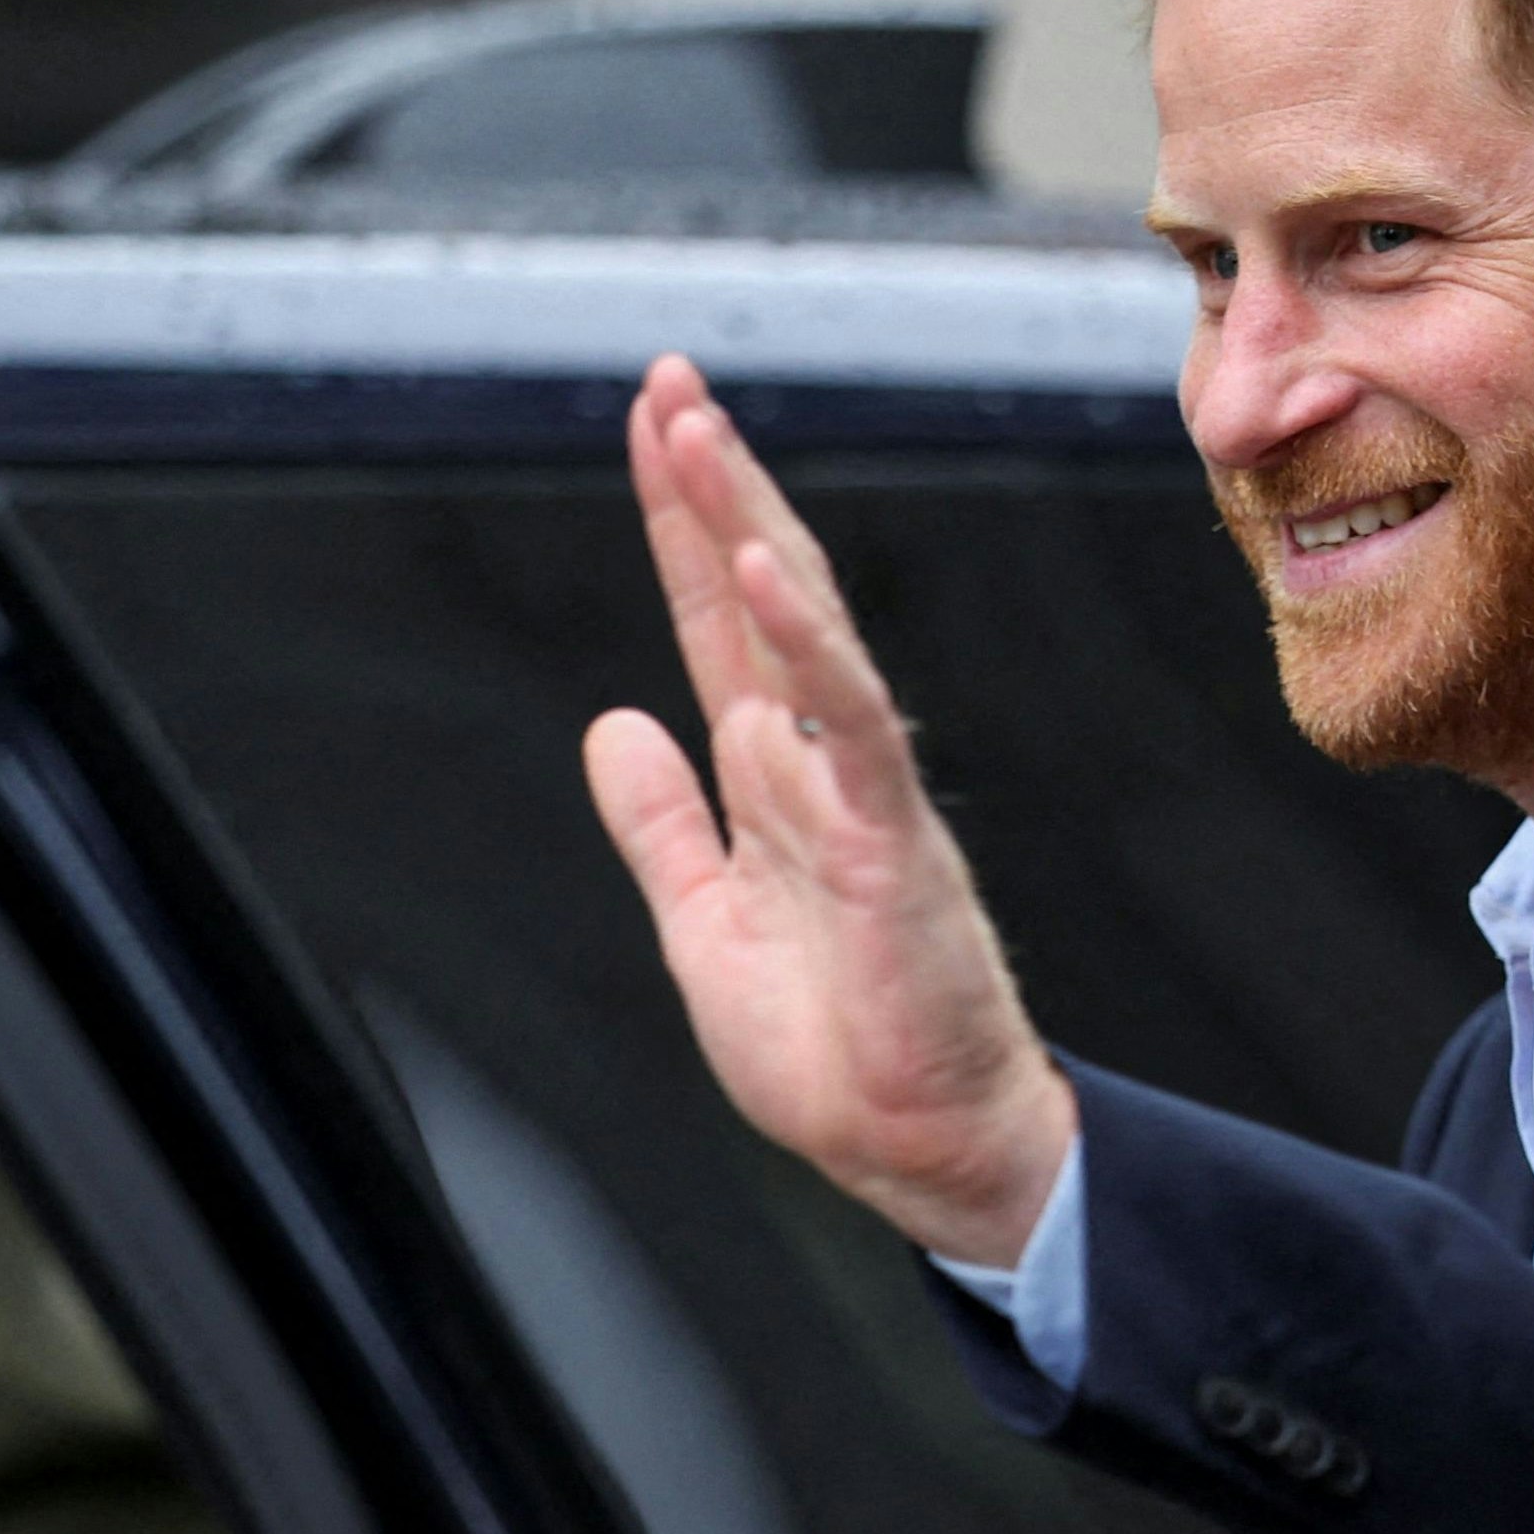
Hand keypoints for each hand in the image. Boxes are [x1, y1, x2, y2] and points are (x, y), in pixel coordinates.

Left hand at [581, 356, 1075, 1266]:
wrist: (922, 1151)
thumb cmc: (837, 1051)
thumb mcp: (704, 927)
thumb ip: (663, 825)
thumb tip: (612, 723)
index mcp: (773, 778)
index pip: (718, 625)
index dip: (682, 527)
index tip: (653, 429)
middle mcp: (819, 761)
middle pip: (761, 594)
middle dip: (715, 487)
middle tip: (668, 382)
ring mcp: (860, 791)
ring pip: (805, 628)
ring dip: (751, 527)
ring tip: (697, 433)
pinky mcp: (894, 840)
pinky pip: (851, 723)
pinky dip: (808, 644)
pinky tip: (762, 572)